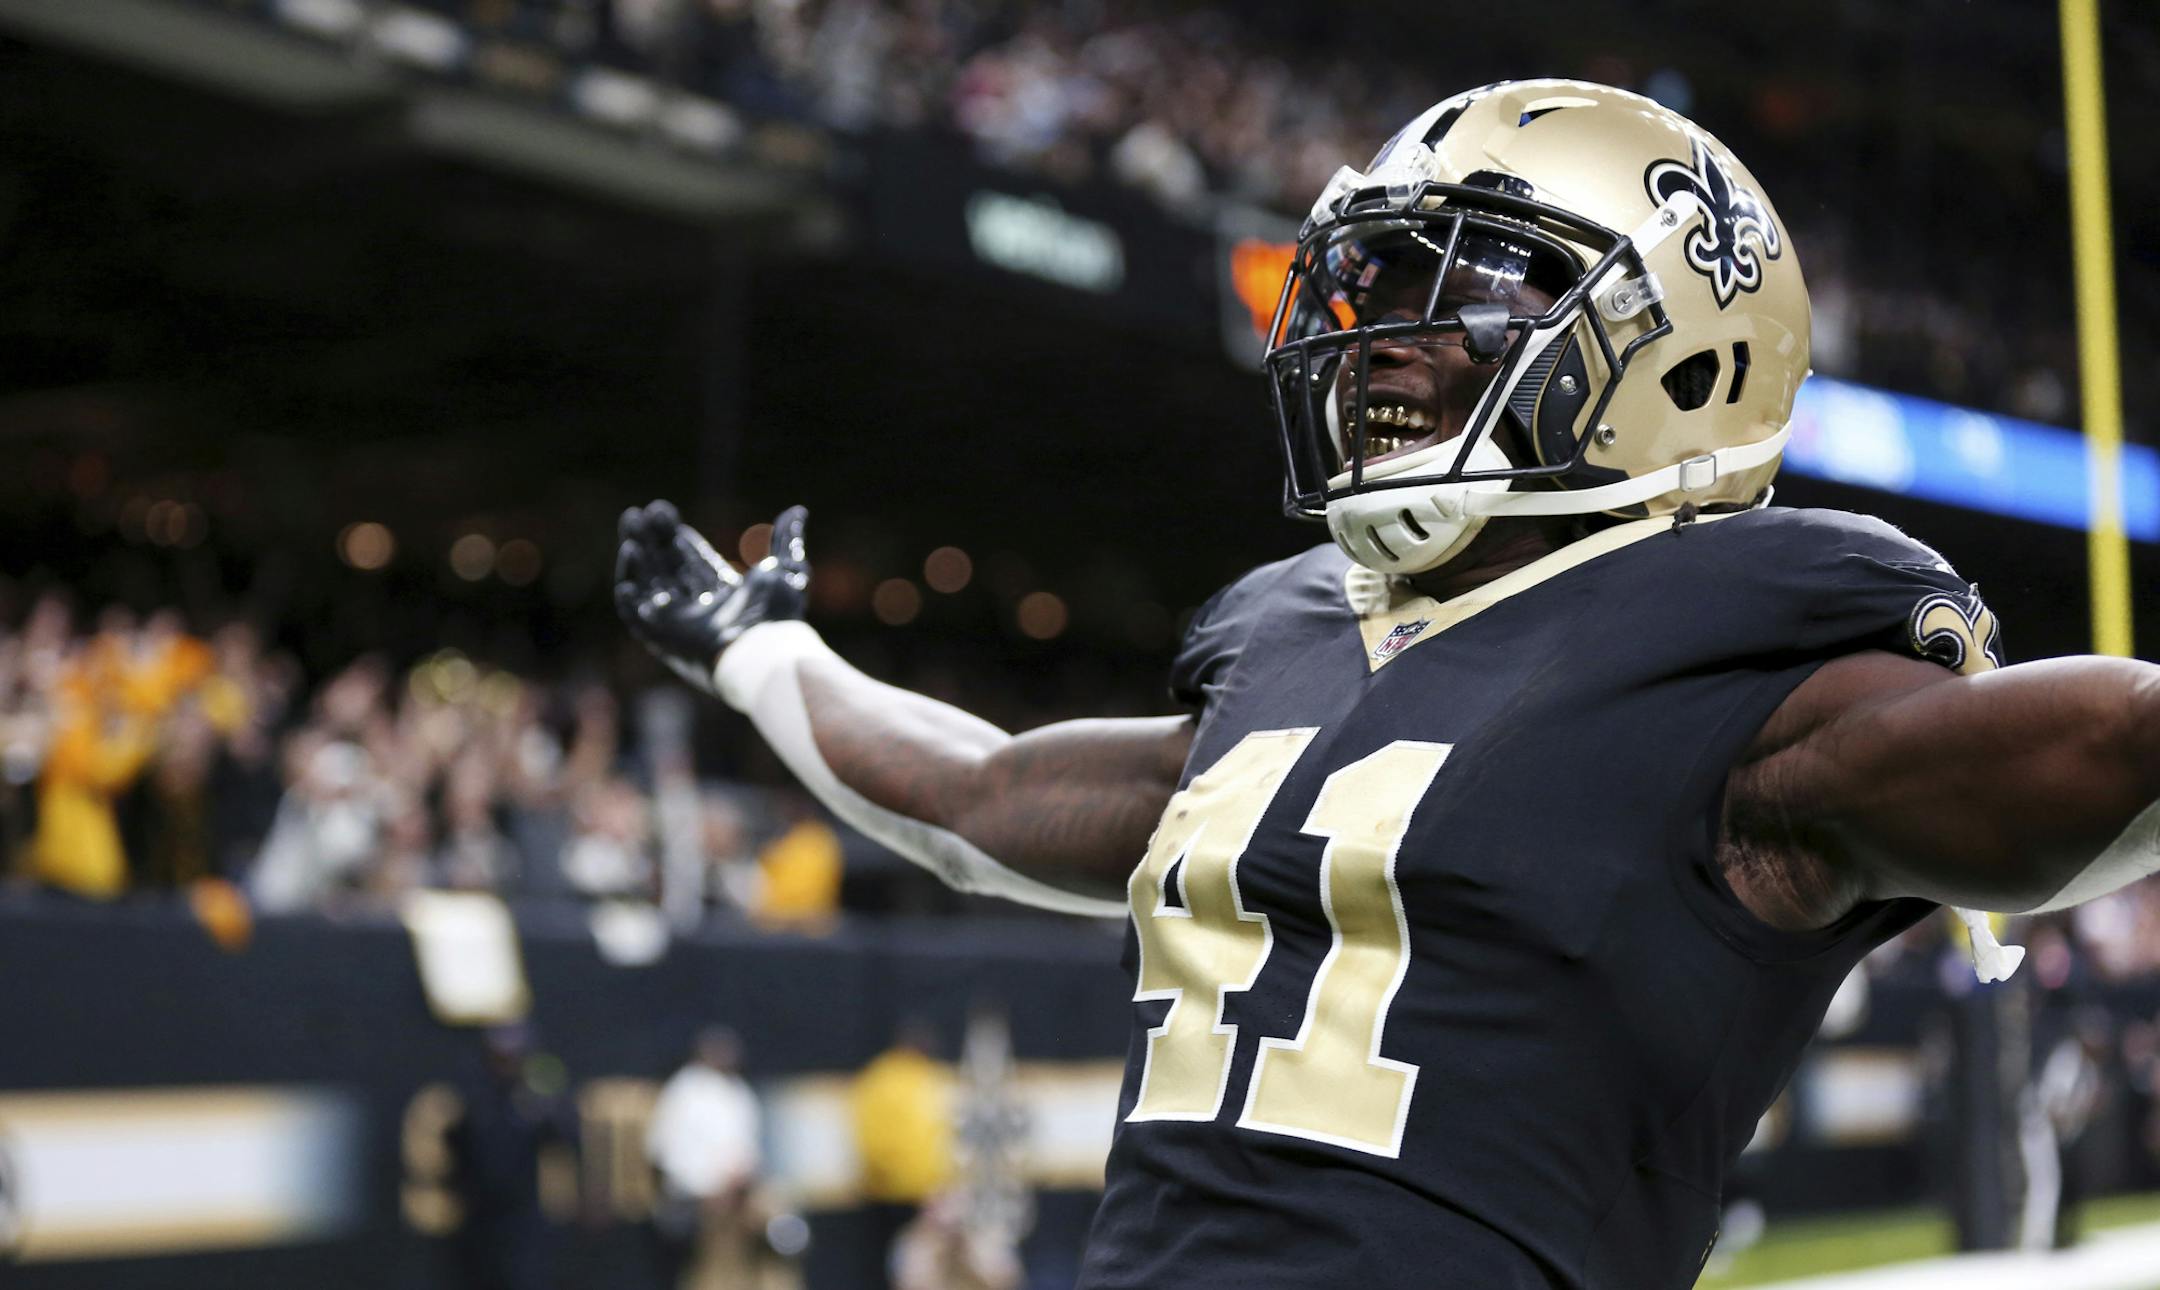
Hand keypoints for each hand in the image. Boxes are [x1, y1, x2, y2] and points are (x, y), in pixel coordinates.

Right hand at [614, 501, 808, 694]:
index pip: (689, 561)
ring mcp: (676, 625)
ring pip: (647, 584)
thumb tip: (798, 511)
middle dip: (651, 540)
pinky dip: (627, 585)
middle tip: (639, 512)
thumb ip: (787, 540)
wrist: (761, 651)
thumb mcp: (787, 570)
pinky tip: (628, 554)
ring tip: (630, 524)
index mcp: (722, 597)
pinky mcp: (659, 638)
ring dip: (636, 554)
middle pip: (665, 569)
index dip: (674, 537)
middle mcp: (696, 611)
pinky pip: (634, 612)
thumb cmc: (776, 617)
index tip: (662, 511)